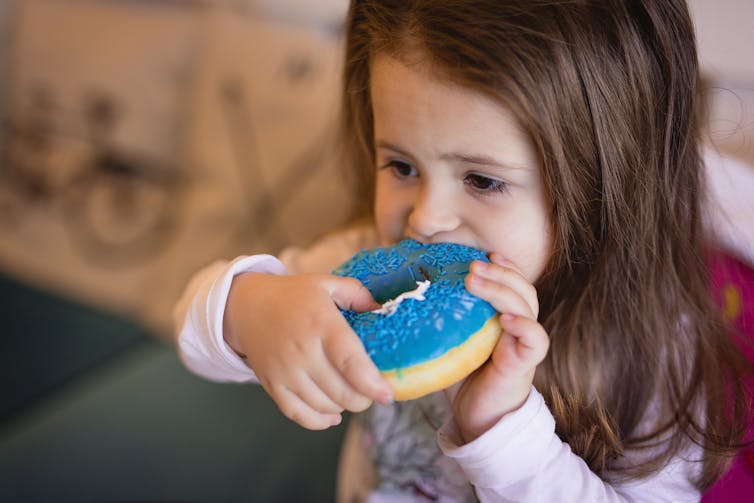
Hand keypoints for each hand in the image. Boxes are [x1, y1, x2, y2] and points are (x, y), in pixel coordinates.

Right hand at [223, 272, 392, 429]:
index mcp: (321, 323)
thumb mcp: (327, 284)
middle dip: (364, 398)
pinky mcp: (272, 385)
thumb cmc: (293, 296)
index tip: (388, 394)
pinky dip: (320, 421)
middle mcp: (302, 350)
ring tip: (351, 394)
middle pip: (342, 392)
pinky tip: (333, 415)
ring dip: (344, 406)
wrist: (247, 307)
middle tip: (371, 391)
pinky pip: (300, 414)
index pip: (350, 362)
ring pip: (325, 406)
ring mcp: (285, 371)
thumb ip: (359, 294)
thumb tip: (384, 310)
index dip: (372, 384)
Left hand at [452, 253, 549, 441]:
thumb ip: (446, 317)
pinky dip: (525, 326)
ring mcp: (523, 344)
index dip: (503, 266)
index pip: (514, 283)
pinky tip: (507, 320)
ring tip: (476, 281)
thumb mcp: (454, 340)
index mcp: (505, 318)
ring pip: (527, 308)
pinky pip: (536, 340)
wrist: (477, 417)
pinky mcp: (524, 364)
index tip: (482, 254)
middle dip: (500, 272)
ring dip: (503, 291)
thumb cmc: (464, 378)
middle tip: (473, 266)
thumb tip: (410, 292)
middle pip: (522, 289)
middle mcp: (519, 328)